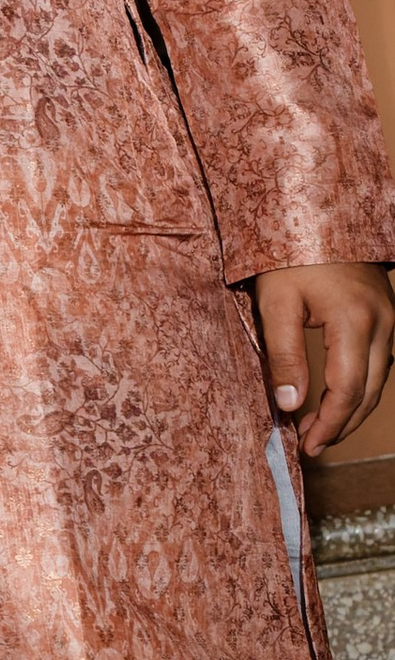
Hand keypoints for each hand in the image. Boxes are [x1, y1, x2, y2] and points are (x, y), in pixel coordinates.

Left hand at [253, 259, 394, 456]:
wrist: (320, 213)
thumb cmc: (290, 254)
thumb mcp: (276, 302)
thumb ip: (283, 354)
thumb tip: (290, 404)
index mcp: (353, 321)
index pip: (346, 390)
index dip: (328, 423)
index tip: (306, 445)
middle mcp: (381, 324)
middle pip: (369, 392)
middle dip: (342, 425)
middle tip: (313, 446)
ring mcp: (389, 319)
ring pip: (379, 381)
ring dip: (353, 410)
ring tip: (322, 431)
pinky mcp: (386, 315)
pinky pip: (380, 363)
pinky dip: (361, 387)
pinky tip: (339, 399)